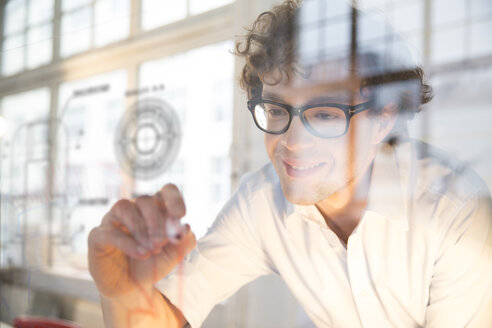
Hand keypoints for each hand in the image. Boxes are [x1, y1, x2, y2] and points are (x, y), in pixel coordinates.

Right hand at [88, 184, 195, 298]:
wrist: (131, 288)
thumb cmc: (153, 265)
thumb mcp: (174, 255)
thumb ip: (184, 242)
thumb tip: (186, 227)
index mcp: (157, 208)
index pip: (166, 191)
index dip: (174, 199)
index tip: (180, 214)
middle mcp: (135, 208)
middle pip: (145, 200)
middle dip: (156, 221)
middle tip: (161, 243)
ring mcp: (114, 219)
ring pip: (125, 208)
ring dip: (140, 229)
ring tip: (151, 250)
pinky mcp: (98, 235)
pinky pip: (109, 231)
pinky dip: (127, 242)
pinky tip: (140, 254)